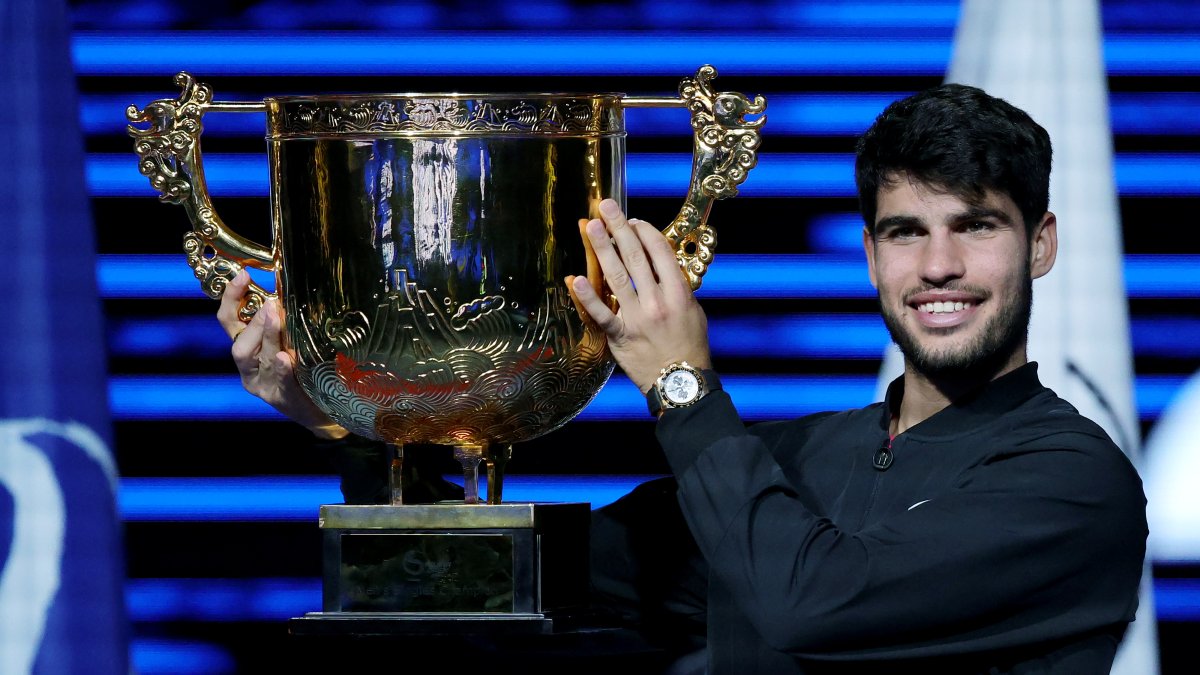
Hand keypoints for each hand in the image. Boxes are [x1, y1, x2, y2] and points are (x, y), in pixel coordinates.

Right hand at [217, 271, 348, 439]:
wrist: (322, 409)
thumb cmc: (304, 369)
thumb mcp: (291, 340)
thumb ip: (283, 320)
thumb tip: (286, 288)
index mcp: (247, 348)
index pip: (229, 321)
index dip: (231, 298)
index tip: (243, 275)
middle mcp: (249, 368)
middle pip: (239, 344)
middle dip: (254, 322)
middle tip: (270, 304)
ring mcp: (262, 385)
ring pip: (256, 360)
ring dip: (267, 337)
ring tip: (276, 318)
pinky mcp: (280, 399)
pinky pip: (279, 383)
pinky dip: (281, 369)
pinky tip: (285, 358)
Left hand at [566, 199, 711, 393]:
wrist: (681, 382)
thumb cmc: (690, 346)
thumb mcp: (694, 311)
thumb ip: (677, 287)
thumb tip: (661, 265)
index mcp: (678, 292)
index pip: (659, 252)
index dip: (645, 231)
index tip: (632, 220)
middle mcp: (657, 301)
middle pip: (636, 256)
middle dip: (619, 228)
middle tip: (605, 206)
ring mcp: (638, 318)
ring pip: (617, 277)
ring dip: (602, 249)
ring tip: (590, 226)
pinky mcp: (621, 336)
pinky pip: (601, 314)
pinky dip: (587, 297)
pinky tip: (575, 279)